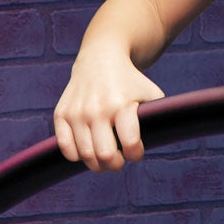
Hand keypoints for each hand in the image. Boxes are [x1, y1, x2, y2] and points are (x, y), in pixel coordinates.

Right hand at [53, 54, 164, 171]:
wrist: (101, 59)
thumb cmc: (131, 84)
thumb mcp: (151, 95)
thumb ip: (158, 118)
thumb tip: (162, 142)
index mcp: (122, 104)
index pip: (130, 144)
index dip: (136, 154)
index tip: (136, 151)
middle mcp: (97, 109)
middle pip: (105, 155)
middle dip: (116, 164)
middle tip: (119, 159)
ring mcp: (77, 112)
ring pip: (86, 155)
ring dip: (98, 163)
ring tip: (105, 156)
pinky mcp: (61, 114)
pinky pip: (66, 148)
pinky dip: (77, 156)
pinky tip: (87, 148)